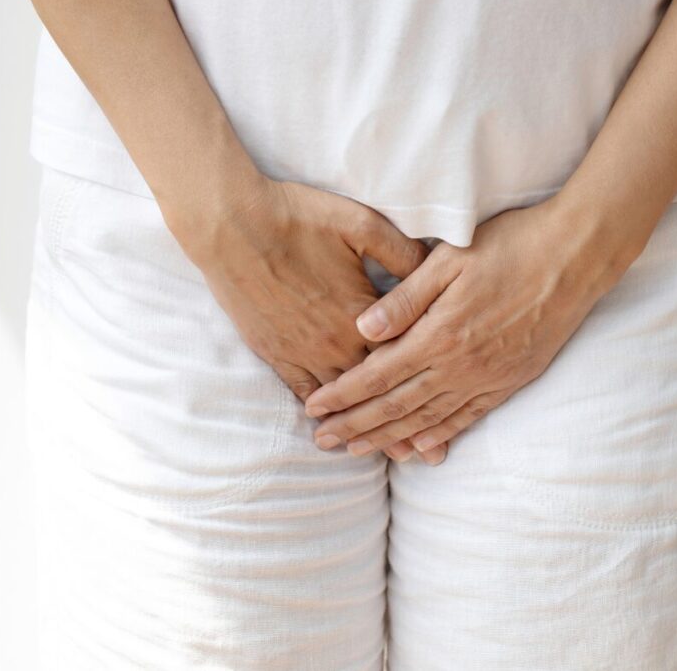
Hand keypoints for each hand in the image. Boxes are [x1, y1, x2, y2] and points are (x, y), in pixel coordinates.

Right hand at [165, 175, 432, 461]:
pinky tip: (327, 428)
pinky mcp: (274, 350)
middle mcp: (334, 342)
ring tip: (382, 455)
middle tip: (420, 458)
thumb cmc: (299, 217)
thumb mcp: (361, 224)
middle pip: (374, 392)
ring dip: (360, 427)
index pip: (402, 361)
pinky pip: (301, 391)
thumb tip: (435, 270)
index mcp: (363, 314)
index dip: (424, 391)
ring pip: (340, 400)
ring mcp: (302, 350)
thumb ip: (402, 252)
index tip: (444, 420)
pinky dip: (318, 413)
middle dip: (399, 424)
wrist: (232, 224)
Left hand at [302, 195, 649, 458]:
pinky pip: (468, 417)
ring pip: (428, 418)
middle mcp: (461, 365)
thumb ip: (405, 299)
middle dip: (356, 425)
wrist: (576, 257)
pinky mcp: (511, 379)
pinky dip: (440, 434)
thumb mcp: (450, 259)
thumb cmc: (511, 246)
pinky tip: (421, 447)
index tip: (314, 407)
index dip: (343, 394)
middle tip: (323, 442)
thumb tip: (362, 330)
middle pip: (396, 406)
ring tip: (359, 450)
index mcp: (440, 334)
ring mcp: (488, 377)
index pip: (378, 374)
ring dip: (390, 438)